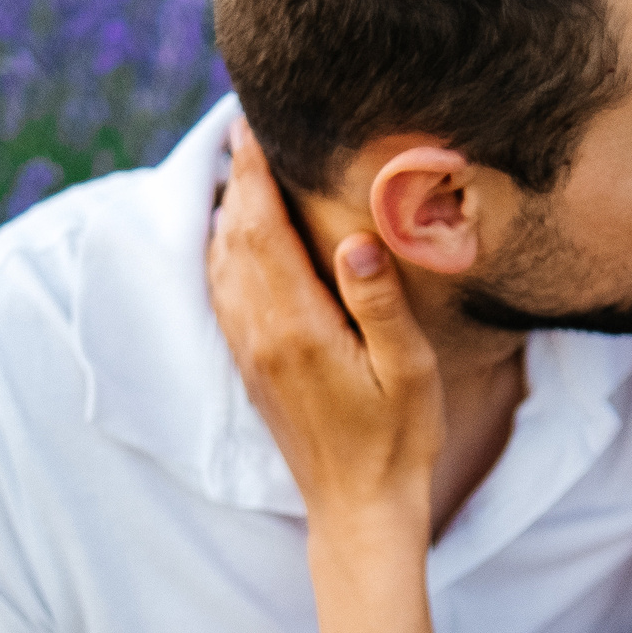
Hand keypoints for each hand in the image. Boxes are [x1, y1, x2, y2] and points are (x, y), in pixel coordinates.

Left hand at [206, 118, 442, 538]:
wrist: (358, 509)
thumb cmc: (398, 440)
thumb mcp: (409, 371)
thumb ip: (379, 303)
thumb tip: (355, 239)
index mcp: (298, 327)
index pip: (262, 228)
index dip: (254, 171)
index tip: (253, 123)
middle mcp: (261, 334)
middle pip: (233, 235)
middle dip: (239, 177)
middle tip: (247, 126)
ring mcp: (250, 352)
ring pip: (222, 262)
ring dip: (229, 210)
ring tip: (243, 166)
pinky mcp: (252, 366)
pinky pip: (223, 292)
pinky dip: (225, 250)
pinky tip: (237, 235)